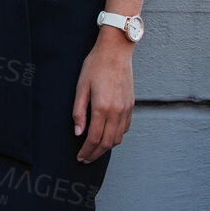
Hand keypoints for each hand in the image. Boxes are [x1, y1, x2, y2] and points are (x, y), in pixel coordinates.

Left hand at [73, 29, 134, 163]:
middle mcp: (117, 112)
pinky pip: (125, 128)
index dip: (86, 150)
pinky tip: (108, 136)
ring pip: (118, 138)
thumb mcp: (81, 87)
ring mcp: (126, 109)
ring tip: (95, 150)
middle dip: (95, 154)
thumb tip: (78, 132)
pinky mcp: (131, 105)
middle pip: (108, 142)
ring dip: (106, 148)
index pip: (94, 138)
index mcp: (102, 108)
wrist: (116, 52)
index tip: (80, 157)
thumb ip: (79, 111)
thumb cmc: (95, 66)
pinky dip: (117, 137)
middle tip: (85, 159)